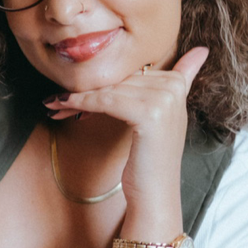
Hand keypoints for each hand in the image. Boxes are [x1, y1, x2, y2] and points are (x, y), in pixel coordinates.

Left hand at [46, 47, 209, 211]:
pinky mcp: (150, 113)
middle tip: (56, 99)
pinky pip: (106, 102)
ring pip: (108, 90)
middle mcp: (173, 88)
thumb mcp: (154, 118)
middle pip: (117, 80)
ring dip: (76, 97)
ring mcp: (164, 100)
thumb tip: (193, 53)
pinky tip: (63, 106)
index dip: (101, 80)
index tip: (74, 88)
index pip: (129, 72)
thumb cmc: (147, 161)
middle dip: (86, 90)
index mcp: (176, 84)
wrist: (154, 194)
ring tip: (54, 104)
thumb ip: (161, 87)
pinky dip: (81, 104)